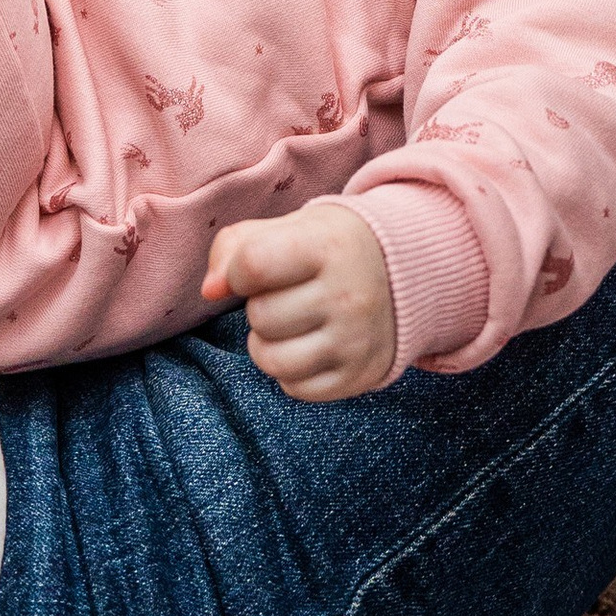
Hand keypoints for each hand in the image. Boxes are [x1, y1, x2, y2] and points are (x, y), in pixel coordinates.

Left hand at [202, 200, 397, 400]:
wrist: (405, 274)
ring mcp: (356, 340)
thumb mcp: (288, 227)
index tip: (252, 271)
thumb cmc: (327, 247)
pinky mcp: (359, 375)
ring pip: (271, 360)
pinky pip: (295, 389)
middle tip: (287, 295)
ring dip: (267, 343)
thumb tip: (210, 290)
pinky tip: (309, 345)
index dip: (237, 272)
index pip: (253, 265)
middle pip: (260, 316)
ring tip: (290, 324)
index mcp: (328, 246)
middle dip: (259, 306)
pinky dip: (291, 372)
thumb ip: (235, 246)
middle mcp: (348, 294)